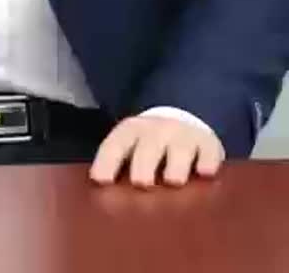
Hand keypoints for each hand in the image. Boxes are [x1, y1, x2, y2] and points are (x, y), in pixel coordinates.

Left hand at [89, 115, 224, 187]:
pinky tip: (205, 172)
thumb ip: (117, 164)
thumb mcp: (130, 148)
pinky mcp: (208, 144)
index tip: (100, 179)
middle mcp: (156, 130)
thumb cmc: (148, 146)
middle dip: (144, 162)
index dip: (107, 161)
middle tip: (141, 182)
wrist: (183, 120)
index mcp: (131, 131)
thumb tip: (98, 188)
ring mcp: (183, 135)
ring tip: (173, 180)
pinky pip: (208, 150)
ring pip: (179, 147)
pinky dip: (207, 161)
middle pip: (148, 145)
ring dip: (175, 163)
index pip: (116, 144)